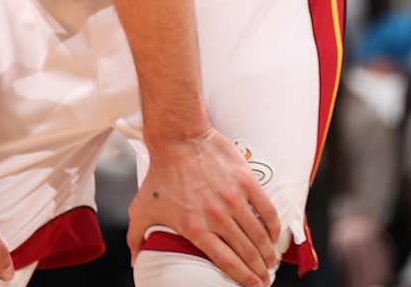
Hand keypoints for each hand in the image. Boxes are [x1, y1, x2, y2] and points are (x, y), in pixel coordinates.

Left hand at [128, 130, 280, 286]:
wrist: (177, 138)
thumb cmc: (160, 173)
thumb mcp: (142, 209)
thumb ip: (137, 237)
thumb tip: (135, 259)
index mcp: (195, 228)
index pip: (227, 262)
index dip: (244, 278)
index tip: (253, 286)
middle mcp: (217, 217)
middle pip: (247, 252)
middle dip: (259, 270)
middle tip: (264, 277)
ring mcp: (233, 199)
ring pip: (259, 235)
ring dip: (268, 253)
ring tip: (271, 262)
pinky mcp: (245, 181)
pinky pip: (267, 210)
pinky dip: (274, 227)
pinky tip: (274, 236)